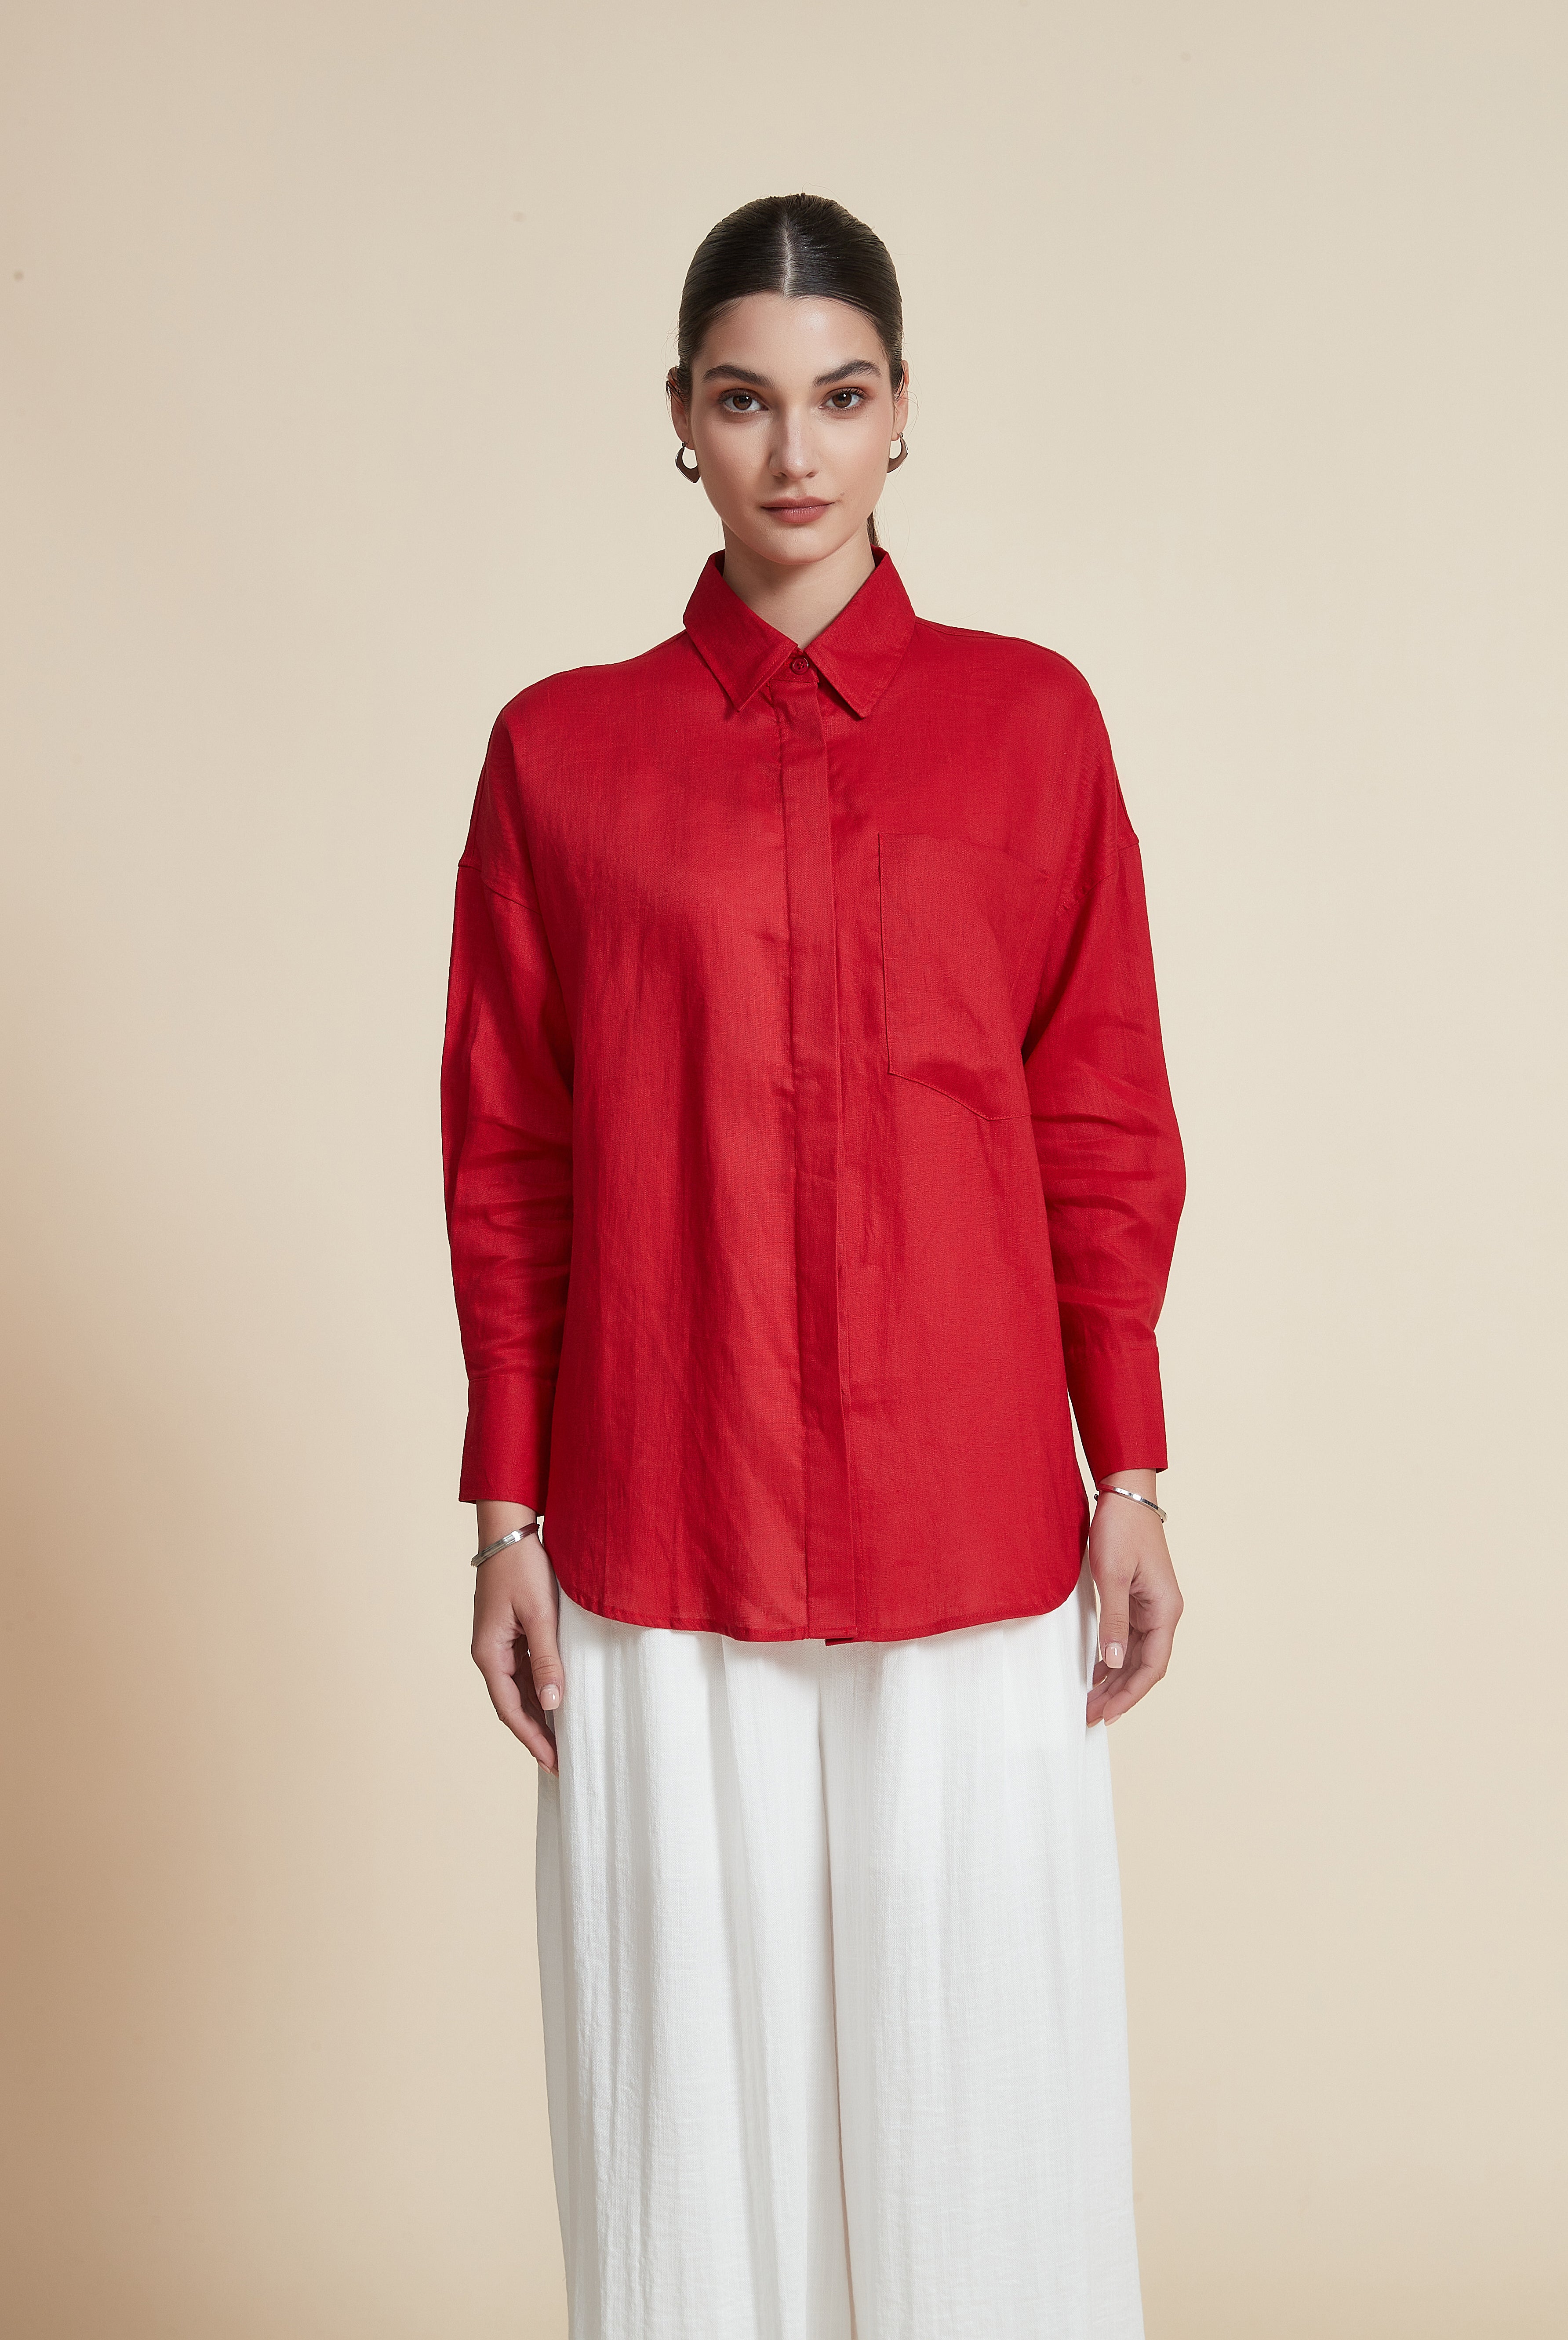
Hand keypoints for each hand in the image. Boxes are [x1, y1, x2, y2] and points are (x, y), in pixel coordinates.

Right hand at [470, 1511, 564, 1771]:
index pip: (510, 1709)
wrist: (510, 1532)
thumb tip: (554, 1705)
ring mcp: (499, 1644)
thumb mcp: (540, 1615)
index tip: (553, 1762)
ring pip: (519, 1691)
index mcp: (489, 1653)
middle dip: (536, 1734)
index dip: (532, 1739)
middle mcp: (489, 1654)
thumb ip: (548, 1661)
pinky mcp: (510, 1634)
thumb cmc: (523, 1568)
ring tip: (564, 1740)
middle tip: (562, 1761)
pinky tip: (559, 1702)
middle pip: (512, 1705)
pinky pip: (525, 1671)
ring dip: (539, 1715)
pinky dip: (540, 1690)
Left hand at [1086, 1474, 1181, 1726]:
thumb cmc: (1121, 1529)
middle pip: (1144, 1666)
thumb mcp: (1112, 1576)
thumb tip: (1114, 1664)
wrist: (1125, 1494)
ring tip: (1089, 1702)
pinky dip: (1113, 1658)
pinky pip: (1128, 1638)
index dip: (1130, 1694)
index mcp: (1165, 1610)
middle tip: (1088, 1716)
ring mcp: (1151, 1606)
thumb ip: (1113, 1621)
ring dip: (1115, 1679)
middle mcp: (1163, 1612)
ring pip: (1136, 1655)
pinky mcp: (1137, 1599)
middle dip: (1118, 1694)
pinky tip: (1095, 1672)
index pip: (1152, 1666)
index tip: (1106, 1714)